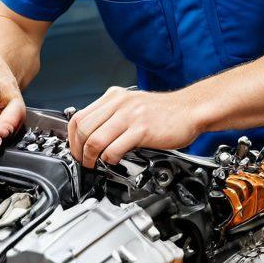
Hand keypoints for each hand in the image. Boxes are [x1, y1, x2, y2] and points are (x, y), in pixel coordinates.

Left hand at [67, 86, 203, 168]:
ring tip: (95, 165)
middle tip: (84, 162)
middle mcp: (119, 103)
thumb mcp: (132, 105)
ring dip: (91, 157)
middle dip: (79, 151)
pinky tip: (113, 162)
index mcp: (114, 97)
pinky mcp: (142, 129)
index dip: (72, 138)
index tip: (76, 151)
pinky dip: (109, 159)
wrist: (191, 110)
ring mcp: (130, 115)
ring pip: (95, 139)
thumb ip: (113, 115)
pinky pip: (115, 147)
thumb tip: (93, 135)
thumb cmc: (165, 112)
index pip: (79, 116)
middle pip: (83, 129)